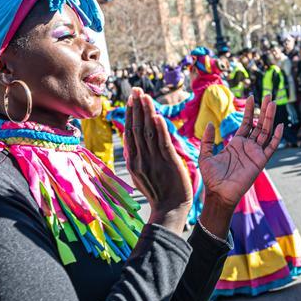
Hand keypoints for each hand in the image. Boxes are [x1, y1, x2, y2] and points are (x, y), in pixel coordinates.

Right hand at [123, 89, 191, 229]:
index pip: (130, 132)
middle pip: (136, 128)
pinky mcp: (168, 163)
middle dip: (136, 107)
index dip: (131, 114)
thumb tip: (132, 145)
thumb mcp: (141, 175)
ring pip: (148, 132)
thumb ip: (138, 159)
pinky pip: (162, 143)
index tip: (131, 99)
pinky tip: (157, 116)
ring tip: (145, 96)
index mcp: (134, 161)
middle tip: (136, 90)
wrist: (170, 210)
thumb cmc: (159, 193)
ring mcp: (153, 161)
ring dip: (146, 112)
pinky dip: (159, 129)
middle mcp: (140, 159)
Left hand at [198, 94, 282, 208]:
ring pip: (266, 132)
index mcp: (236, 143)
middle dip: (264, 110)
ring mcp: (255, 153)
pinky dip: (276, 137)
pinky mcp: (260, 161)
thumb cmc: (212, 178)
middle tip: (268, 95)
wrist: (219, 194)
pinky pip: (271, 147)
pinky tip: (279, 125)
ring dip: (270, 118)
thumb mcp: (205, 156)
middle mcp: (248, 146)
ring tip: (273, 103)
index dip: (250, 111)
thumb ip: (207, 140)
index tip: (252, 97)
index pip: (246, 123)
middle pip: (259, 124)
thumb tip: (210, 123)